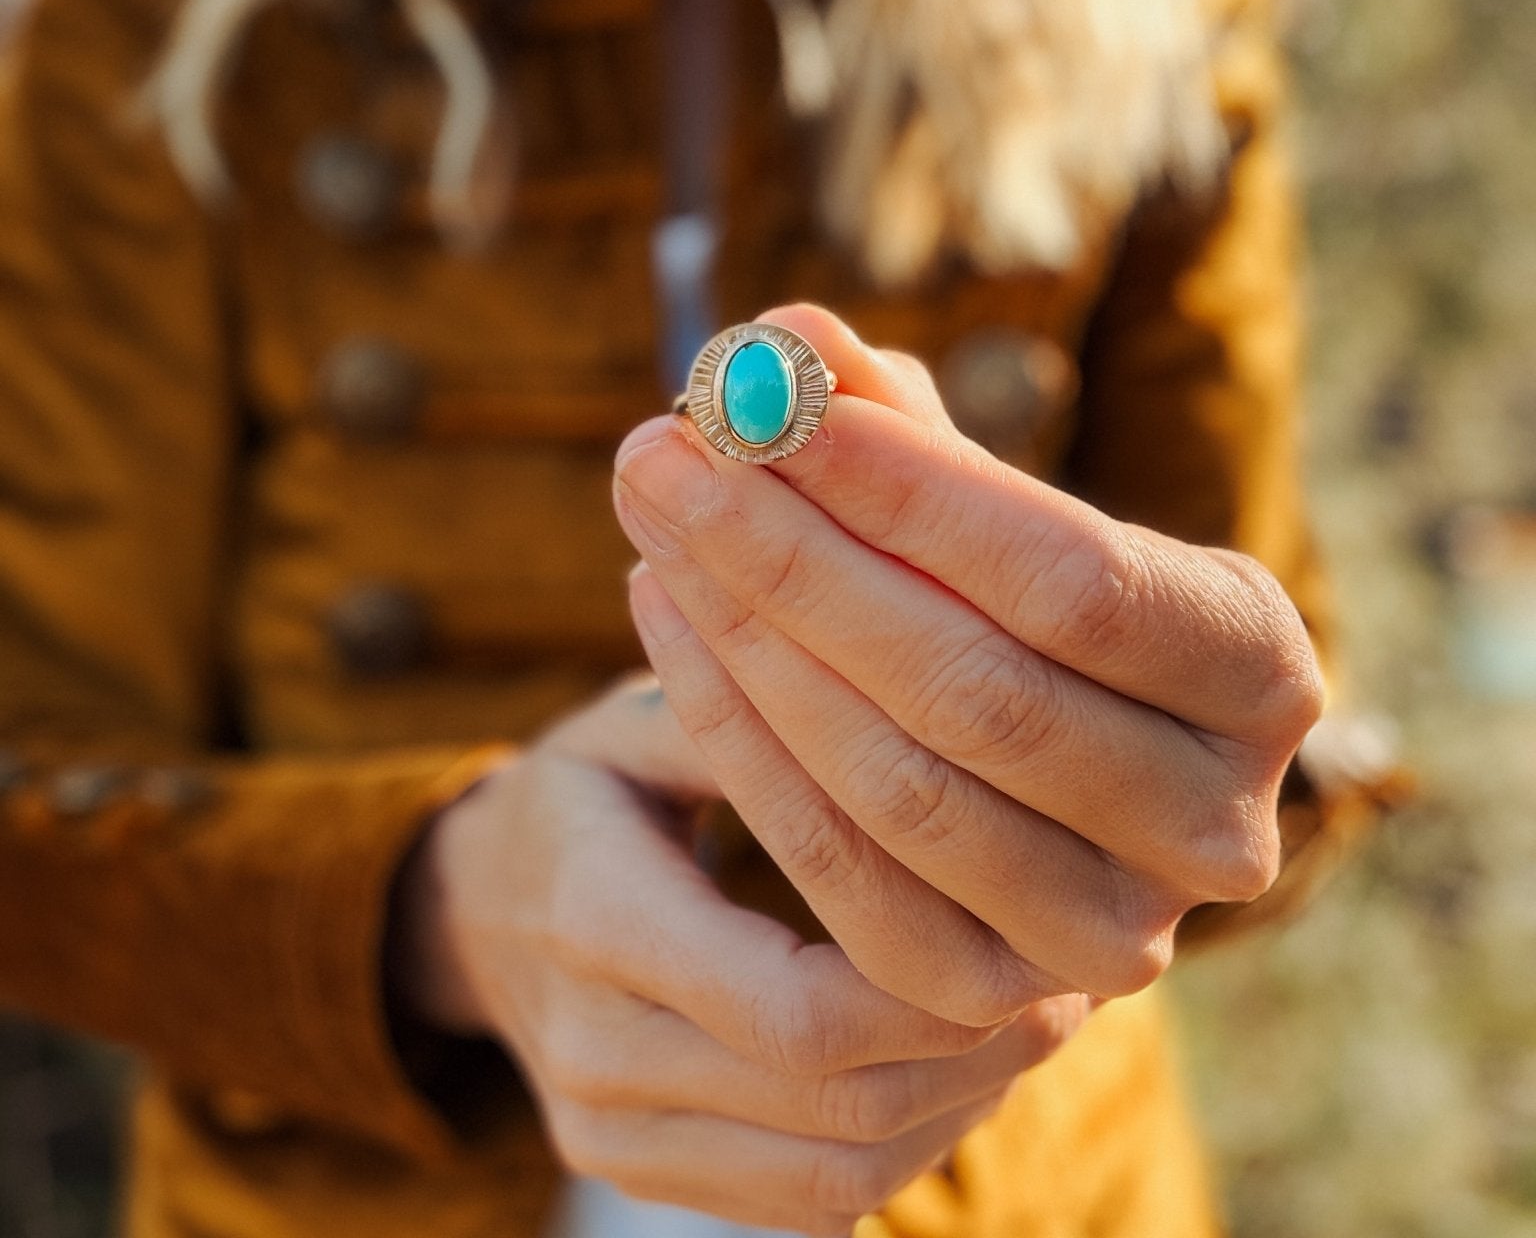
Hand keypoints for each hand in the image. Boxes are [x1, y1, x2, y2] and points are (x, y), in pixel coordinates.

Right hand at [395, 672, 1087, 1234]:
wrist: (474, 907)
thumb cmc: (580, 792)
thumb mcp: (629, 726)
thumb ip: (732, 718)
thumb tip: (879, 699)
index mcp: (596, 920)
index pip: (795, 1006)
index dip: (933, 987)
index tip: (1024, 925)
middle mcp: (595, 1052)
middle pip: (834, 1101)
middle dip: (974, 1052)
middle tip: (1069, 978)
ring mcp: (610, 1130)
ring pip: (833, 1172)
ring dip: (956, 1109)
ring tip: (1033, 1021)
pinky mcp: (637, 1170)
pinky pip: (800, 1197)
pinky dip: (900, 1144)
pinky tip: (956, 1070)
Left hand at [613, 304, 1324, 1026]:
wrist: (1030, 763)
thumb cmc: (1010, 593)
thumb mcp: (982, 500)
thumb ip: (897, 420)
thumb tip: (783, 336)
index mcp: (1258, 665)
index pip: (1076, 577)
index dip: (915, 492)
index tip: (773, 402)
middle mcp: (1219, 820)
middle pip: (976, 689)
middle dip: (795, 559)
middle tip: (659, 454)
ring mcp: (1114, 934)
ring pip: (900, 789)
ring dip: (749, 643)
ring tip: (650, 526)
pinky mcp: (999, 999)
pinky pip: (843, 879)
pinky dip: (737, 746)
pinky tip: (665, 621)